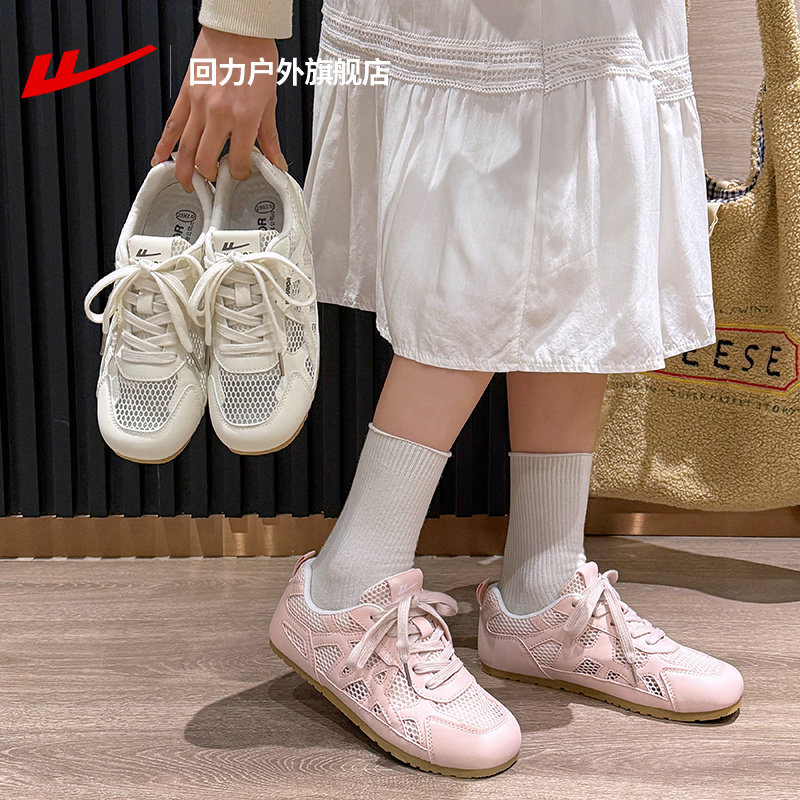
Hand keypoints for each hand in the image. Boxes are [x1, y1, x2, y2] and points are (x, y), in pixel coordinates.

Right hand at [151, 26, 287, 191]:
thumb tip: (277, 163)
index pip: (238, 161)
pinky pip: (172, 125)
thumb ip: (269, 137)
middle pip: (206, 160)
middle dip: (210, 177)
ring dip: (185, 171)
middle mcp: (218, 114)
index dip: (240, 174)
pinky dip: (164, 146)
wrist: (238, 28)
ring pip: (185, 148)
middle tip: (214, 182)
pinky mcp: (186, 95)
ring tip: (188, 185)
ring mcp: (199, 105)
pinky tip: (160, 160)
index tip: (241, 174)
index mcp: (244, 117)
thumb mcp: (270, 102)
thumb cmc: (256, 58)